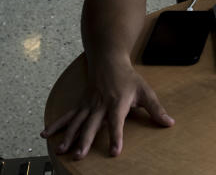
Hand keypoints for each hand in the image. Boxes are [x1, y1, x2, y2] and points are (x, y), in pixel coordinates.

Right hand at [41, 60, 173, 159]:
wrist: (108, 60)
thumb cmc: (128, 78)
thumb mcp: (145, 91)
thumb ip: (156, 109)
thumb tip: (169, 123)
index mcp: (117, 103)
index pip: (117, 123)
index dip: (116, 137)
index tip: (115, 152)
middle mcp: (100, 105)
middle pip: (92, 125)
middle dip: (85, 141)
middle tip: (79, 155)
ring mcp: (88, 105)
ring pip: (77, 122)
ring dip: (68, 136)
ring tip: (61, 150)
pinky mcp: (81, 104)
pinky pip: (67, 116)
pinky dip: (56, 125)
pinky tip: (45, 135)